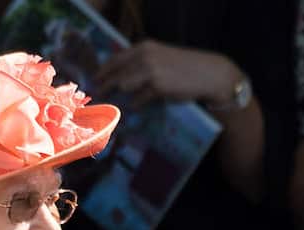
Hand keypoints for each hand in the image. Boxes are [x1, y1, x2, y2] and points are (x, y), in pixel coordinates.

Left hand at [94, 40, 239, 109]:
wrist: (208, 74)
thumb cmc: (186, 68)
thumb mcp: (162, 57)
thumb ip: (143, 62)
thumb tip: (124, 76)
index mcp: (144, 47)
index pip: (116, 59)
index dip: (103, 70)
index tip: (95, 79)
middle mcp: (144, 56)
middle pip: (115, 72)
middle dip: (103, 85)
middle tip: (96, 95)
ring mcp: (150, 71)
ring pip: (123, 85)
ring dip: (116, 96)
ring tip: (111, 104)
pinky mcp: (157, 86)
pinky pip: (138, 98)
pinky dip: (134, 105)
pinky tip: (132, 109)